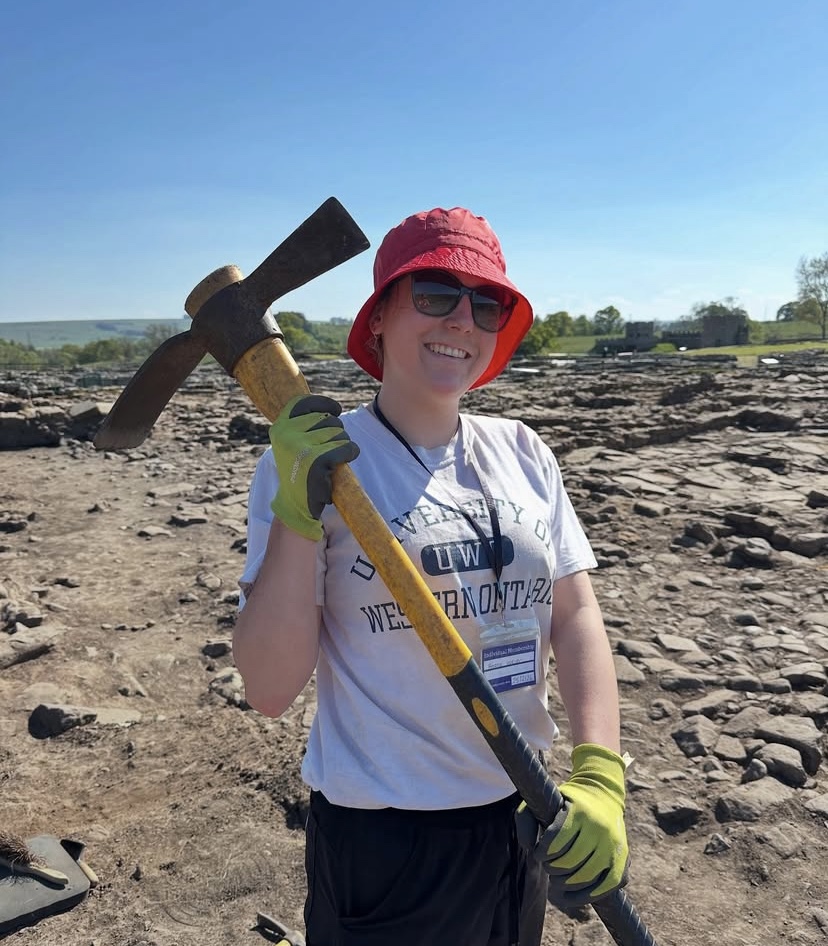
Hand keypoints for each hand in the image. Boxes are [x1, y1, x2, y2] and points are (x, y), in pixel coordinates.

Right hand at [269, 394, 359, 540]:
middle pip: (329, 420)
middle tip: (329, 451)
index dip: (324, 404)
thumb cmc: (300, 472)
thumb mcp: (293, 445)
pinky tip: (341, 464)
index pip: (305, 402)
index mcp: (280, 428)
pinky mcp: (315, 461)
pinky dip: (350, 453)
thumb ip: (304, 426)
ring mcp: (299, 447)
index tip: (336, 410)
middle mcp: (286, 435)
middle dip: (337, 434)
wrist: (296, 505)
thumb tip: (331, 410)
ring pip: (340, 433)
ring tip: (331, 461)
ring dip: (342, 446)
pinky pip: (346, 448)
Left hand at [530, 744, 628, 906]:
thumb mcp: (543, 800)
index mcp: (579, 812)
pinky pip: (607, 885)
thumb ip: (525, 819)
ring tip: (557, 880)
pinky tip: (573, 896)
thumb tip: (530, 849)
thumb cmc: (566, 802)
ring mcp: (613, 843)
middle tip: (548, 867)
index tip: (539, 853)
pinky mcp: (623, 857)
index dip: (542, 853)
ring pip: (586, 876)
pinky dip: (588, 895)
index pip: (555, 842)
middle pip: (569, 862)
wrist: (602, 794)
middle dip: (553, 869)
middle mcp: (599, 827)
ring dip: (566, 884)